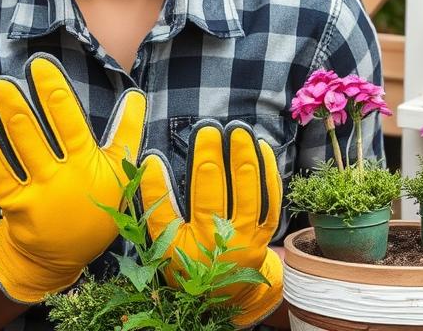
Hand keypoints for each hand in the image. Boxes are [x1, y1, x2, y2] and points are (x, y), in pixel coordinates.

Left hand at [0, 53, 146, 302]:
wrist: (70, 256)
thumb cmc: (96, 204)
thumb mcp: (118, 172)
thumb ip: (127, 132)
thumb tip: (136, 96)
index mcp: (87, 164)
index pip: (69, 122)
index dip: (53, 92)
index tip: (39, 66)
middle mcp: (59, 180)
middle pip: (32, 139)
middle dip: (14, 109)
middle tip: (0, 84)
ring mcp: (34, 197)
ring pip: (4, 161)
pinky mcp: (12, 211)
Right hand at [140, 121, 283, 327]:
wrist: (221, 295)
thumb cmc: (186, 262)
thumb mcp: (163, 239)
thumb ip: (155, 200)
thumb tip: (150, 160)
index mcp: (191, 244)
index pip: (182, 203)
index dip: (177, 174)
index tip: (170, 148)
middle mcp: (221, 243)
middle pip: (219, 194)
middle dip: (214, 157)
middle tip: (210, 127)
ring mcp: (248, 238)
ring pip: (250, 195)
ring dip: (245, 160)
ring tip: (238, 130)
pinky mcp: (265, 234)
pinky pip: (271, 202)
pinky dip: (269, 175)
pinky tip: (262, 149)